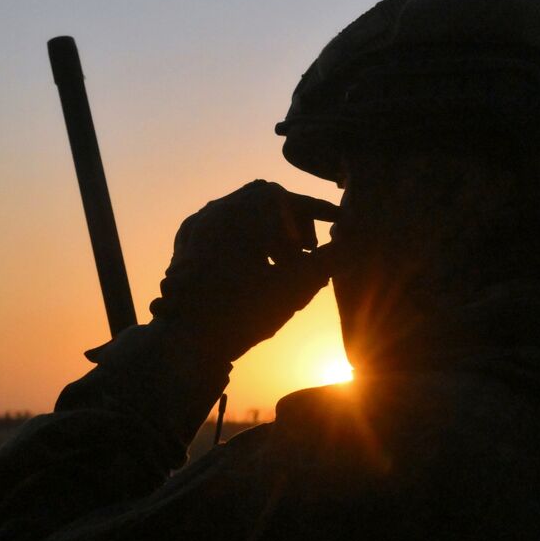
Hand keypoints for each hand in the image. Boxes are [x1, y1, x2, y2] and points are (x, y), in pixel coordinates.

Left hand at [149, 180, 338, 361]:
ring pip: (246, 216)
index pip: (296, 202)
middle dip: (295, 224)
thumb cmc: (245, 309)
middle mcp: (222, 206)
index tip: (340, 221)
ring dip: (271, 233)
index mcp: (250, 209)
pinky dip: (246, 241)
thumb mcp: (296, 285)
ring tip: (283, 264)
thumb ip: (328, 261)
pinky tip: (253, 267)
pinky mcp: (187, 243)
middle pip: (270, 204)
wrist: (186, 339)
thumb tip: (352, 246)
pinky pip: (224, 230)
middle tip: (310, 250)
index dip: (321, 212)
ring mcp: (200, 223)